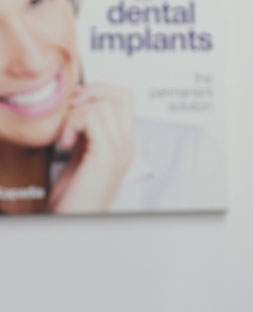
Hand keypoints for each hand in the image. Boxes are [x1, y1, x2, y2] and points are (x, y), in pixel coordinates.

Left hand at [47, 83, 134, 212]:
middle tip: (70, 113)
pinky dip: (72, 124)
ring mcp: (120, 150)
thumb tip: (76, 103)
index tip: (75, 106)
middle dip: (89, 93)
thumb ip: (85, 130)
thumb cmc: (74, 195)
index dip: (98, 90)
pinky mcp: (107, 156)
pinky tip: (65, 144)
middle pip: (121, 94)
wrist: (75, 220)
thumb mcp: (80, 154)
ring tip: (66, 137)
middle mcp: (128, 144)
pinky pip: (92, 119)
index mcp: (124, 142)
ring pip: (103, 104)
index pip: (124, 97)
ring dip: (75, 114)